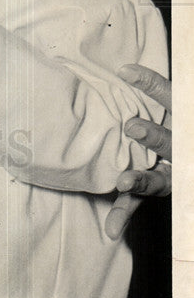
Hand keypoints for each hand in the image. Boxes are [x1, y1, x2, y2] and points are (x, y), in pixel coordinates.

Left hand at [104, 64, 170, 239]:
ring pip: (159, 178)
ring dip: (141, 180)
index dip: (151, 84)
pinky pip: (142, 202)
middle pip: (170, 142)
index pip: (172, 97)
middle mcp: (181, 147)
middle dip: (153, 136)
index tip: (124, 70)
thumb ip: (156, 92)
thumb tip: (124, 68)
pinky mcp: (160, 189)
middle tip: (131, 126)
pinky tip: (111, 229)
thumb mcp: (174, 108)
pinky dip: (124, 214)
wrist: (188, 157)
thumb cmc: (173, 123)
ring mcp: (173, 173)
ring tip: (123, 181)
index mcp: (184, 119)